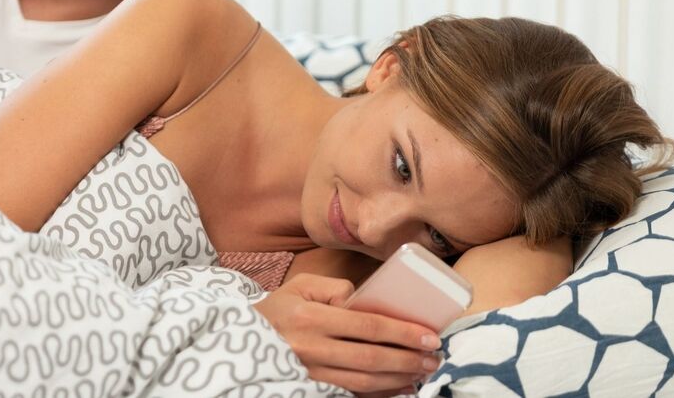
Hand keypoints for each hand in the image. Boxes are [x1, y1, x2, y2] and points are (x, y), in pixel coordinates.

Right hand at [253, 273, 442, 396]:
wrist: (240, 342)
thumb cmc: (277, 311)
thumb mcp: (301, 287)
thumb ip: (335, 288)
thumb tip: (367, 300)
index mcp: (311, 318)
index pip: (367, 326)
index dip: (402, 332)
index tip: (428, 335)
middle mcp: (311, 349)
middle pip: (371, 357)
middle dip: (408, 359)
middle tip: (433, 357)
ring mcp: (311, 374)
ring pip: (364, 381)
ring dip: (398, 378)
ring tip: (421, 371)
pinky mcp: (311, 389)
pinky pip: (351, 394)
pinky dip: (378, 393)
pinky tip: (398, 388)